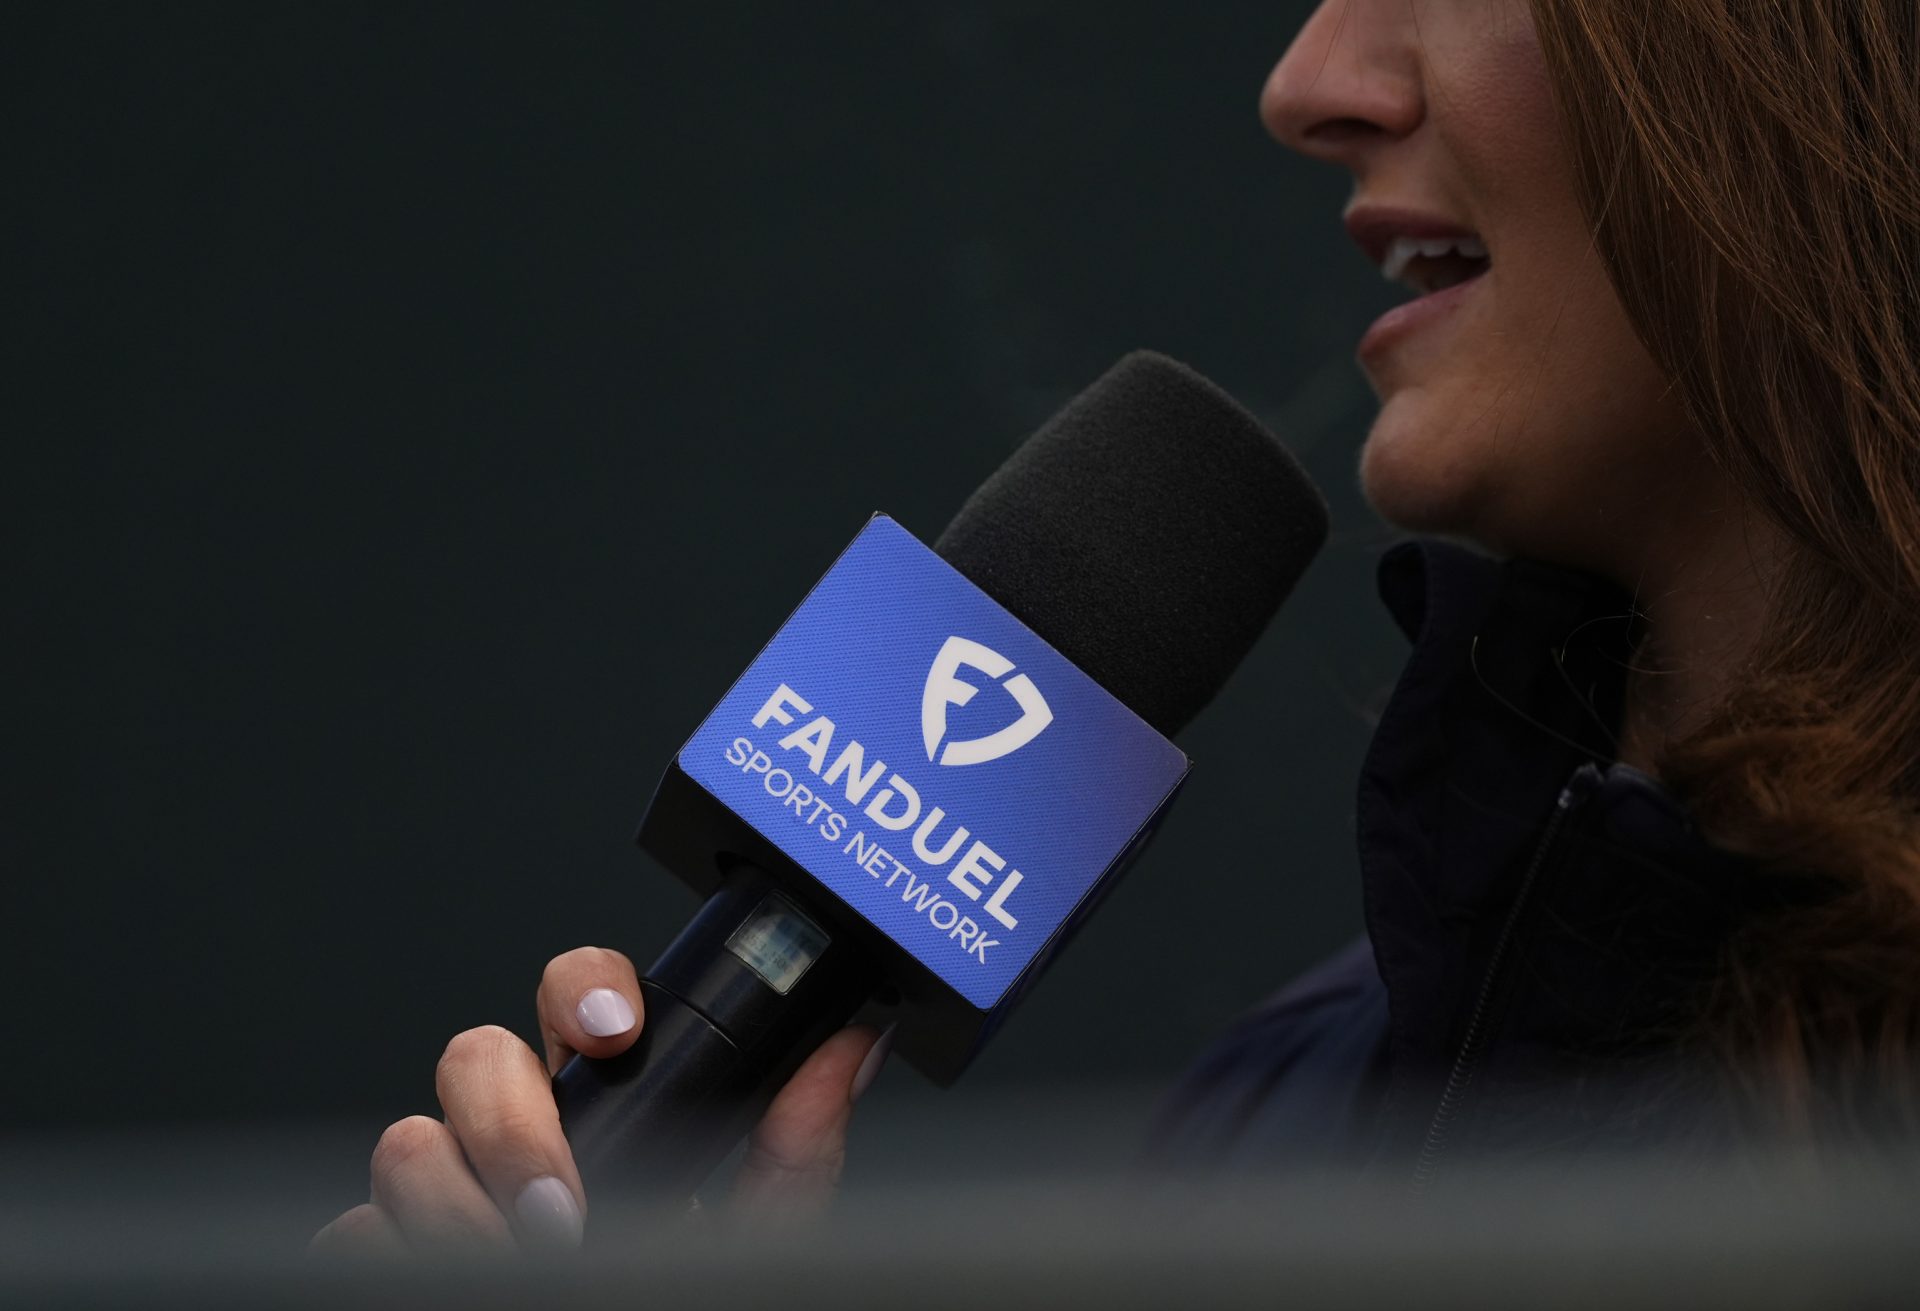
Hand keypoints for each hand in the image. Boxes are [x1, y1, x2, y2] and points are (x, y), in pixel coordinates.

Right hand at [310, 946, 892, 1257]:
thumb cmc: (683, 1288)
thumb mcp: (757, 1231)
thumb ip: (796, 1146)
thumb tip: (852, 1048)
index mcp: (610, 1099)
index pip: (577, 993)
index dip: (582, 990)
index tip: (613, 1033)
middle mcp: (519, 1129)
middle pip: (475, 1055)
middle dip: (512, 1126)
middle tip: (565, 1209)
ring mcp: (443, 1185)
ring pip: (407, 1143)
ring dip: (460, 1216)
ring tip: (524, 1268)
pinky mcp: (379, 1246)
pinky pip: (353, 1231)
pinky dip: (396, 1261)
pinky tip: (454, 1285)